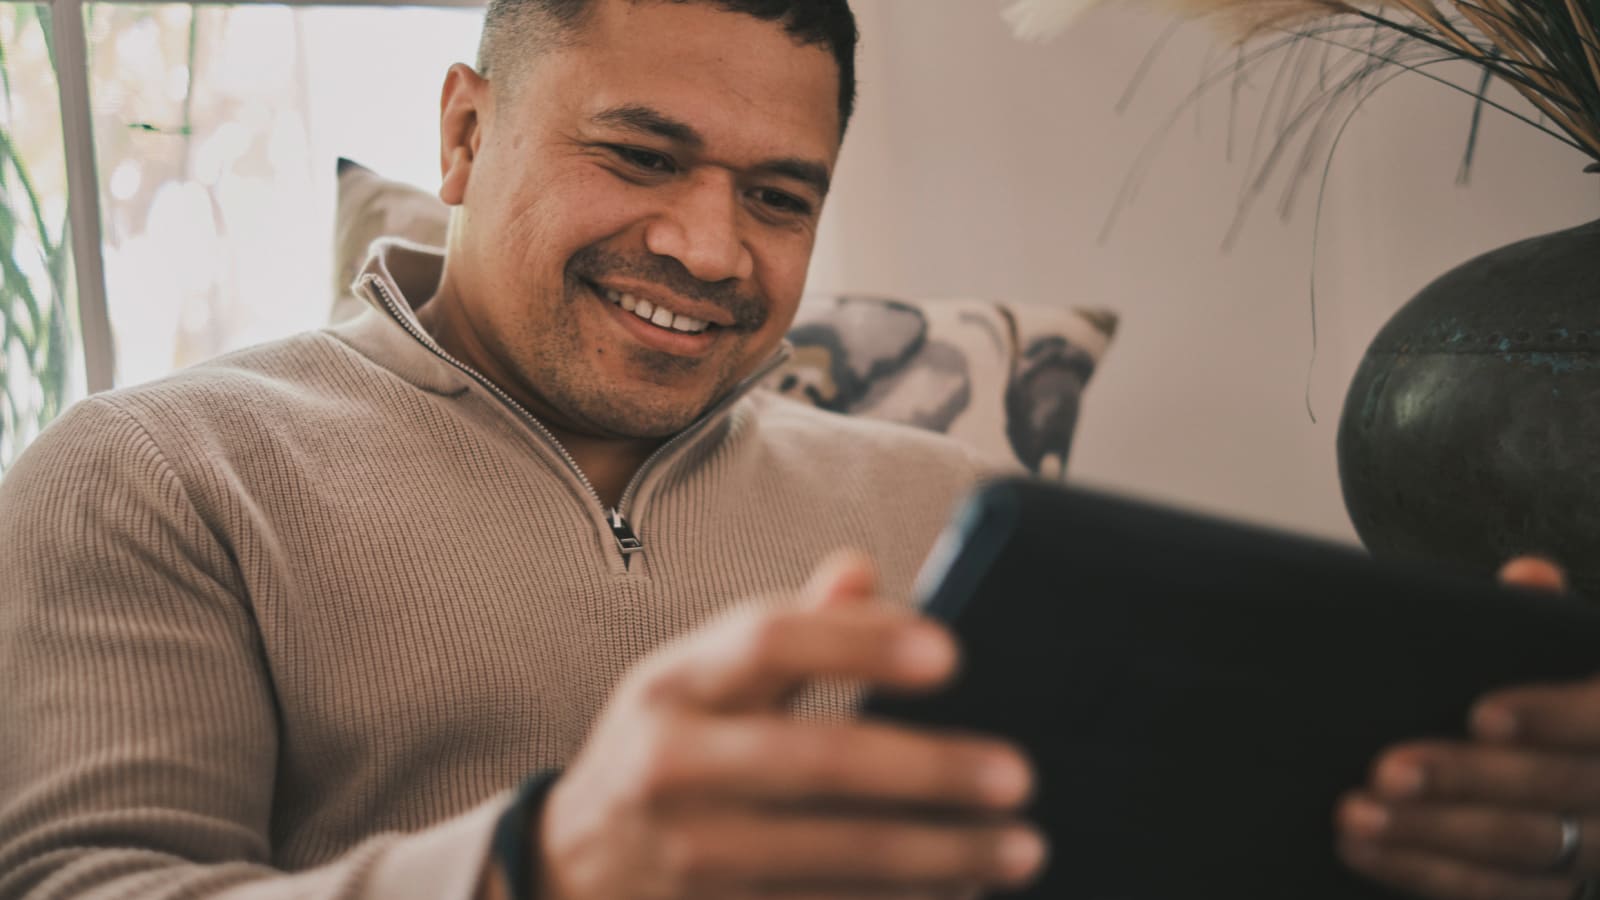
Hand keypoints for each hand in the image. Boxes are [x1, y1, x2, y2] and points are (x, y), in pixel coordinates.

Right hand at [532, 551, 1046, 899]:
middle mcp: (671, 766)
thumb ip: (785, 626)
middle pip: (817, 758)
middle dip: (928, 769)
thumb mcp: (698, 676)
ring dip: (940, 856)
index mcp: (674, 683)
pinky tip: (956, 892)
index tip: (950, 650)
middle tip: (1016, 773)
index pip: (769, 640)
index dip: (860, 642)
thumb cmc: (663, 751)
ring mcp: (688, 855)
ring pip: (836, 856)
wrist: (574, 869)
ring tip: (1018, 846)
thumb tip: (861, 568)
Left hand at [1337, 557, 1599, 899]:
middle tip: (1386, 770)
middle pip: (1555, 792)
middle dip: (1466, 783)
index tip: (1481, 714)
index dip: (1551, 718)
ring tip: (1355, 816)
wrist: (1578, 758)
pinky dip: (1426, 874)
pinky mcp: (1558, 886)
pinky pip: (1499, 892)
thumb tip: (1528, 576)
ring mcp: (1597, 847)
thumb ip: (1541, 619)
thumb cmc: (1554, 689)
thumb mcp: (1565, 651)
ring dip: (1431, 837)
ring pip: (1523, 850)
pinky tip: (1363, 853)